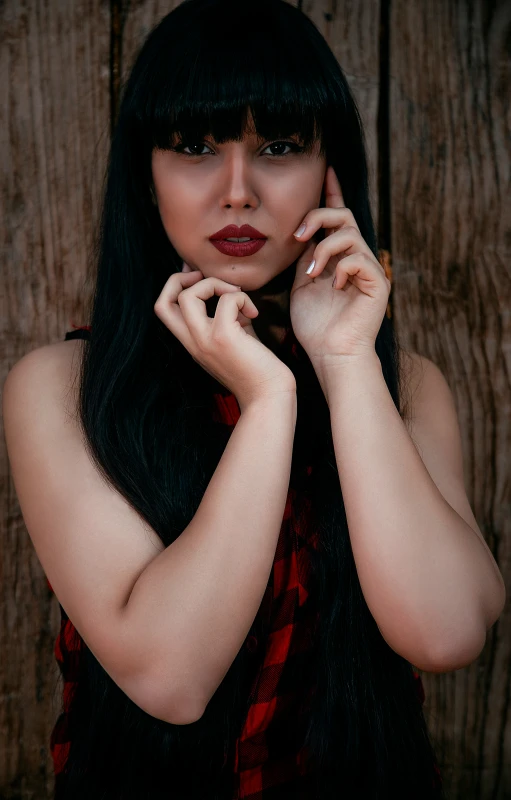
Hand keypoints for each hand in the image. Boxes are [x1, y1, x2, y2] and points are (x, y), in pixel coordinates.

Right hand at [154, 264, 295, 410]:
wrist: (269, 396)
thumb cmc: (257, 367)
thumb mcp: (233, 336)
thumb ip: (225, 314)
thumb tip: (226, 289)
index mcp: (192, 342)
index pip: (162, 309)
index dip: (174, 286)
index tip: (199, 278)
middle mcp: (192, 342)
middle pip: (161, 303)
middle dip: (179, 279)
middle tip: (206, 279)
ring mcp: (205, 340)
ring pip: (187, 296)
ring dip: (214, 283)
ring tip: (236, 295)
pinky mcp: (224, 338)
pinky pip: (226, 300)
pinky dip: (242, 298)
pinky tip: (254, 313)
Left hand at [289, 166, 390, 367]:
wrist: (331, 355)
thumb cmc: (315, 328)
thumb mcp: (301, 287)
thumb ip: (304, 260)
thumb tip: (300, 235)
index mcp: (338, 257)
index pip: (337, 217)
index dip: (331, 193)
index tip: (326, 170)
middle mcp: (357, 258)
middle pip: (343, 216)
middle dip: (317, 218)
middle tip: (298, 237)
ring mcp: (369, 270)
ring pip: (349, 234)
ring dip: (324, 249)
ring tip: (312, 274)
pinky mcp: (378, 283)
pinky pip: (358, 258)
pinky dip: (340, 268)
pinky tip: (333, 286)